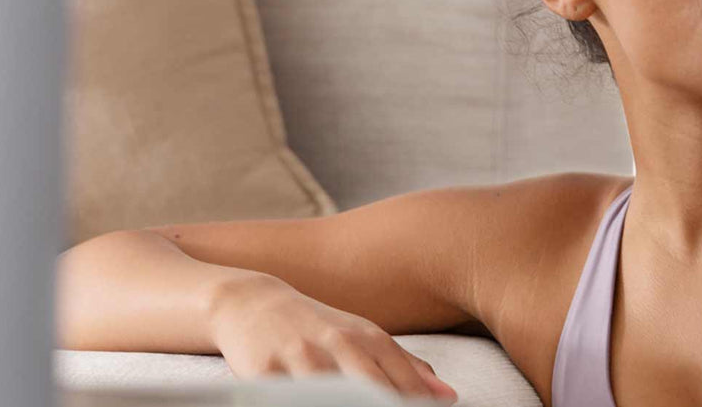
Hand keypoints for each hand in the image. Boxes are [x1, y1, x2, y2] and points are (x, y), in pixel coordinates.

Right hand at [207, 275, 457, 403]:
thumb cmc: (318, 327)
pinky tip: (311, 405)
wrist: (253, 304)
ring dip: (349, 406)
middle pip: (374, 393)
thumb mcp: (365, 337)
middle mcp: (341, 346)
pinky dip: (303, 404)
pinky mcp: (265, 374)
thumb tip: (448, 396)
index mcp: (370, 340)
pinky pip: (290, 401)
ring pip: (334, 398)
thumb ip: (406, 367)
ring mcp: (303, 360)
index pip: (405, 387)